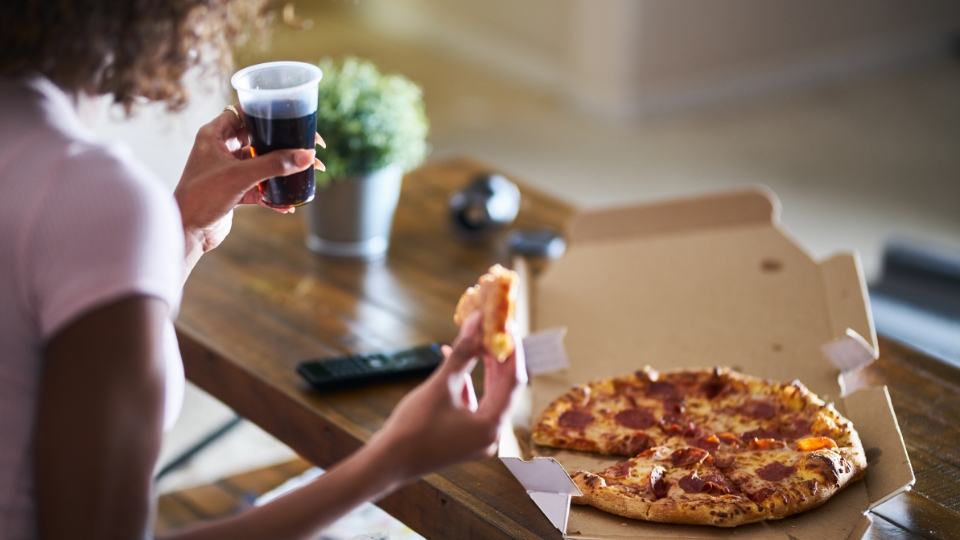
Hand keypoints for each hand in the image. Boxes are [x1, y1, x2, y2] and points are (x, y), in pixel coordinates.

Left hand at [173, 104, 324, 270]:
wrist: (186, 232)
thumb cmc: (201, 198)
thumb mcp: (240, 177)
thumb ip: (274, 165)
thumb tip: (307, 156)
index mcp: (215, 135)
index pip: (245, 113)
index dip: (270, 112)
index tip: (295, 117)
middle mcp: (221, 149)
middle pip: (259, 138)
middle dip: (284, 144)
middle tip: (307, 147)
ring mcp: (228, 170)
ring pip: (262, 163)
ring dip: (283, 169)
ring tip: (307, 172)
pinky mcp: (234, 190)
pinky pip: (260, 186)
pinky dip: (274, 193)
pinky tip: (289, 203)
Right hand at [367, 313, 527, 480]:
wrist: (388, 463)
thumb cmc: (413, 428)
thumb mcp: (441, 385)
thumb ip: (462, 353)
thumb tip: (475, 322)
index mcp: (491, 426)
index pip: (513, 381)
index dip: (512, 351)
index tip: (508, 326)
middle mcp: (491, 435)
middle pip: (504, 388)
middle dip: (498, 358)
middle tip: (495, 330)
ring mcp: (478, 438)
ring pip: (489, 395)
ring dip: (483, 368)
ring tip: (478, 340)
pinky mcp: (465, 437)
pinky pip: (474, 405)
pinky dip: (468, 384)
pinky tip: (455, 362)